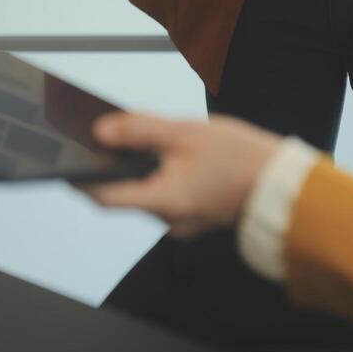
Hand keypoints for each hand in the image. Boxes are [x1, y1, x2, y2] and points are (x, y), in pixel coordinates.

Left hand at [86, 113, 279, 236]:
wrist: (286, 185)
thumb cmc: (242, 160)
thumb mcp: (185, 133)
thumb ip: (139, 130)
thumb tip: (100, 131)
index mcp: (162, 202)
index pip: (103, 196)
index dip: (81, 177)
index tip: (65, 158)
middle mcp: (168, 220)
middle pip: (125, 191)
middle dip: (114, 164)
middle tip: (105, 133)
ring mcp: (183, 221)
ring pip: (147, 190)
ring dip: (140, 166)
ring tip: (141, 133)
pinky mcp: (196, 214)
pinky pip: (167, 192)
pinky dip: (160, 172)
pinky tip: (168, 149)